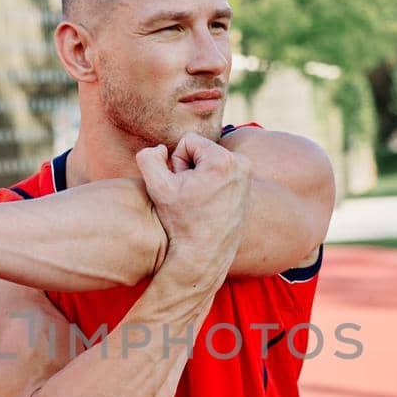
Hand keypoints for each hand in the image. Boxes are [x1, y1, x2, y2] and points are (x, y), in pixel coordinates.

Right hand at [134, 132, 249, 284]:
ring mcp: (247, 175)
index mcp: (222, 160)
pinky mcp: (248, 185)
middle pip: (201, 150)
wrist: (204, 254)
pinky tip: (207, 203)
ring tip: (198, 200)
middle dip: (189, 169)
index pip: (188, 142)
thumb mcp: (157, 189)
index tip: (181, 187)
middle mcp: (241, 163)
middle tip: (188, 196)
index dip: (177, 163)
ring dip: (199, 176)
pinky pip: (221, 171)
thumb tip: (160, 148)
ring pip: (210, 160)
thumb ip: (148, 158)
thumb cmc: (181, 222)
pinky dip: (211, 182)